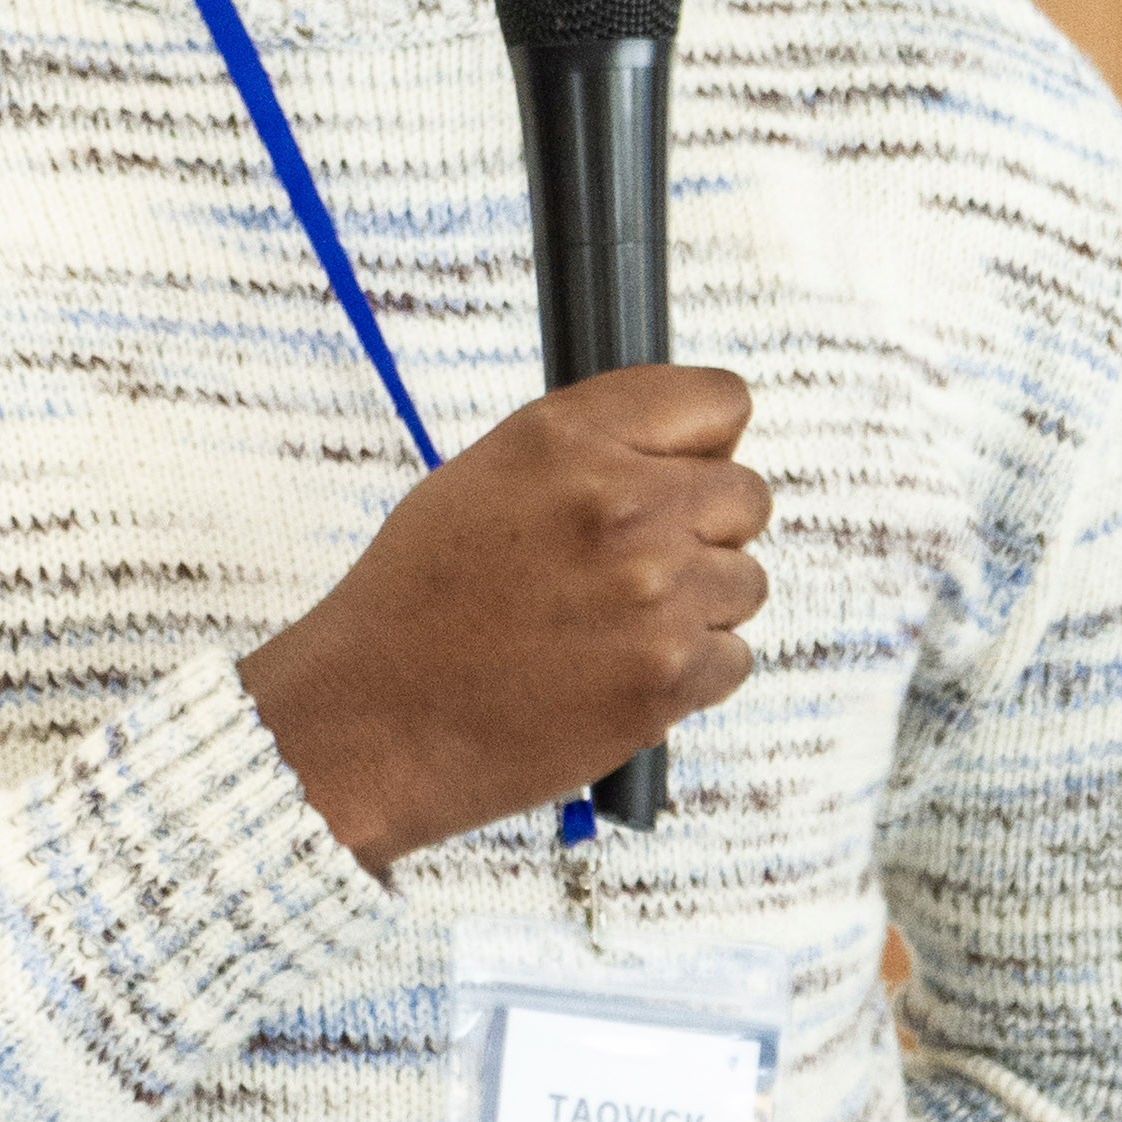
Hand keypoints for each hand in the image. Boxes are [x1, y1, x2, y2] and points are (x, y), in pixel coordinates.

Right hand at [238, 366, 766, 870]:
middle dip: (706, 530)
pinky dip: (688, 674)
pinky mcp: (667, 679)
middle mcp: (622, 505)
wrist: (373, 721)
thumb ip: (590, 449)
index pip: (719, 400)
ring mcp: (653, 594)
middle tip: (638, 567)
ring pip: (745, 583)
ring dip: (697, 607)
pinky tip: (615, 674)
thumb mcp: (486, 475)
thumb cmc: (418, 601)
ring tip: (612, 629)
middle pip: (748, 495)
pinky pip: (733, 659)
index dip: (708, 440)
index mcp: (570, 439)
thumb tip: (688, 450)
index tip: (687, 470)